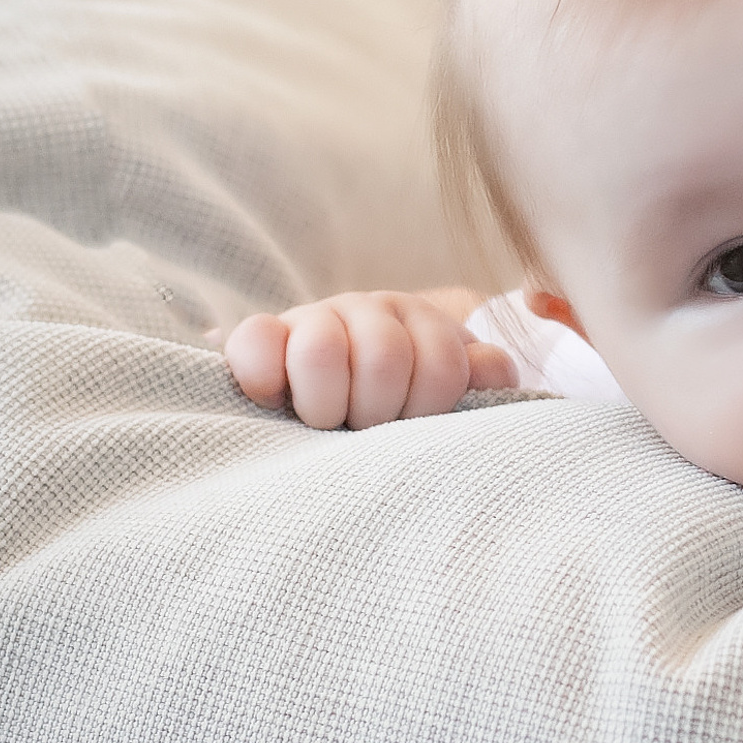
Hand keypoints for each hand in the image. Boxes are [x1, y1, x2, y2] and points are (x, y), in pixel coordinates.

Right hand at [218, 286, 516, 429]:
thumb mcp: (453, 392)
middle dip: (377, 413)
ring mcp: (313, 319)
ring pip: (320, 351)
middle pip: (383, 358)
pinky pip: (254, 340)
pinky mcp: (259, 337)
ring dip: (326, 404)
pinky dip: (264, 376)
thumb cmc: (404, 403)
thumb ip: (483, 378)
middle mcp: (369, 311)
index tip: (413, 425)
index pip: (442, 365)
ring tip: (326, 423)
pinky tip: (276, 401)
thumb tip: (488, 369)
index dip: (429, 408)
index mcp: (422, 324)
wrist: (339, 392)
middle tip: (366, 430)